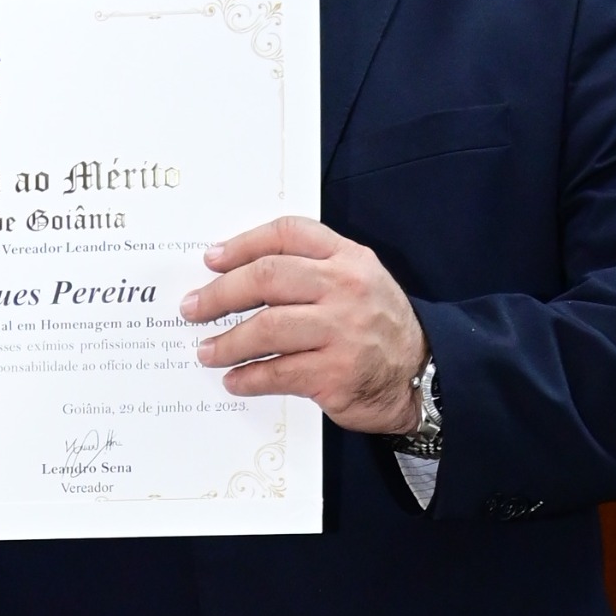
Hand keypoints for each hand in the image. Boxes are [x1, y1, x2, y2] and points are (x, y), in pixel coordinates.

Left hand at [183, 213, 427, 431]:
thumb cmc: (378, 327)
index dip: (243, 244)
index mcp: (348, 259)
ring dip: (227, 342)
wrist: (423, 375)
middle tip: (192, 308)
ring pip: (267, 328)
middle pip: (267, 277)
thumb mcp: (359, 281)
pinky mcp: (335, 373)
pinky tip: (234, 380)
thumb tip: (240, 276)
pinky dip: (248, 378)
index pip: (288, 234)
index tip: (211, 260)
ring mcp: (341, 331)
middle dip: (220, 294)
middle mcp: (345, 288)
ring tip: (206, 351)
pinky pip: (277, 372)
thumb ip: (312, 271)